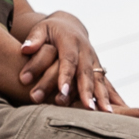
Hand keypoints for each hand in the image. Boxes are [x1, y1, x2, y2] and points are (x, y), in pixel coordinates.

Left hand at [20, 12, 138, 116]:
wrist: (69, 25)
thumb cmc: (50, 30)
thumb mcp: (40, 29)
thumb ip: (34, 39)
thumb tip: (25, 49)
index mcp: (70, 41)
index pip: (68, 60)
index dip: (66, 76)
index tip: (62, 91)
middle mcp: (86, 51)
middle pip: (86, 73)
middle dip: (87, 91)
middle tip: (87, 108)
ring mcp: (94, 60)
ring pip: (99, 80)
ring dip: (102, 96)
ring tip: (106, 113)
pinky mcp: (98, 69)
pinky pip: (106, 84)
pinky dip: (111, 97)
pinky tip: (112, 112)